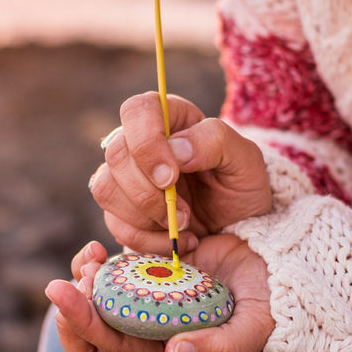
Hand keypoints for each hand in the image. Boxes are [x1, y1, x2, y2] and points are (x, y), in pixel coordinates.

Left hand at [47, 236, 274, 351]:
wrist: (278, 267)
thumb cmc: (269, 306)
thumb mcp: (251, 329)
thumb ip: (219, 349)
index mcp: (163, 347)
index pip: (106, 351)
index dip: (82, 328)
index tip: (72, 297)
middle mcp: (147, 325)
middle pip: (89, 328)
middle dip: (72, 305)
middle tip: (70, 279)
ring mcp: (146, 295)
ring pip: (95, 296)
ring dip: (84, 278)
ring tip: (90, 257)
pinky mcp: (150, 267)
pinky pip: (112, 269)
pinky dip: (100, 260)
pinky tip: (102, 247)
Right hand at [91, 92, 271, 255]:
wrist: (238, 228)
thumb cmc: (241, 185)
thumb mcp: (245, 160)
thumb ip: (215, 141)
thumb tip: (176, 149)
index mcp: (169, 117)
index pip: (137, 111)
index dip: (146, 144)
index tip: (171, 177)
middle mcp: (139, 143)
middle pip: (116, 155)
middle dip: (149, 192)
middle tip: (185, 213)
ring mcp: (125, 178)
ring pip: (106, 189)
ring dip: (146, 216)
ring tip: (184, 225)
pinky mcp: (120, 211)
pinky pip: (114, 224)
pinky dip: (147, 240)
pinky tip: (176, 240)